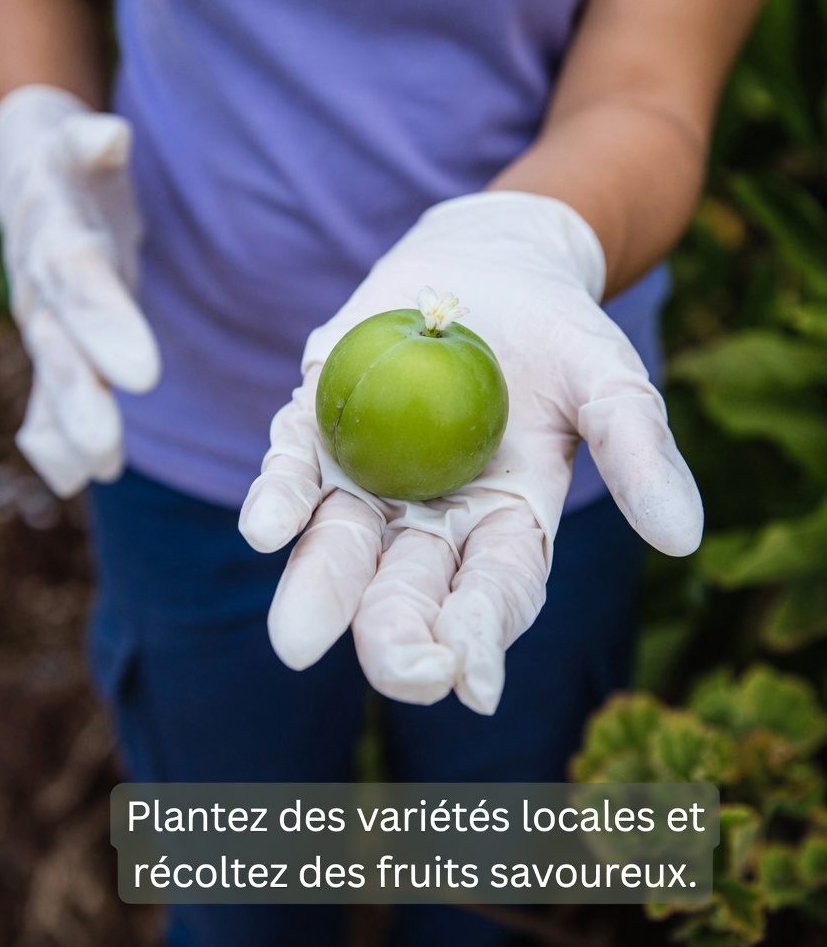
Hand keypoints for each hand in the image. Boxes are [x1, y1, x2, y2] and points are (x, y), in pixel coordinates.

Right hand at [0, 85, 160, 496]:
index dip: (106, 325)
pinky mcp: (53, 340)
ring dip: (69, 427)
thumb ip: (92, 145)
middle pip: (60, 346)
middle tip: (108, 450)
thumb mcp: (79, 144)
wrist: (32, 175)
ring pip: (54, 377)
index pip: (81, 282)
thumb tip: (110, 135)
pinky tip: (74, 477)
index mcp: (58, 235)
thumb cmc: (74, 162)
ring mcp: (43, 318)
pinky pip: (47, 392)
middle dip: (82, 399)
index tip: (141, 374)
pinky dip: (53, 436)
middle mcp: (43, 285)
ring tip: (96, 473)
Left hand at [240, 192, 701, 713]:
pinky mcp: (319, 428)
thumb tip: (682, 537)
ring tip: (297, 638)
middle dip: (398, 635)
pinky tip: (264, 527)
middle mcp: (431, 518)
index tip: (470, 681)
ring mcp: (369, 477)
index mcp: (506, 525)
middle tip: (396, 671)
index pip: (496, 593)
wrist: (490, 265)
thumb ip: (636, 451)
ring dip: (320, 589)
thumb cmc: (562, 333)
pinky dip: (280, 496)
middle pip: (409, 589)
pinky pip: (295, 468)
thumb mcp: (609, 380)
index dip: (484, 634)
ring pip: (340, 543)